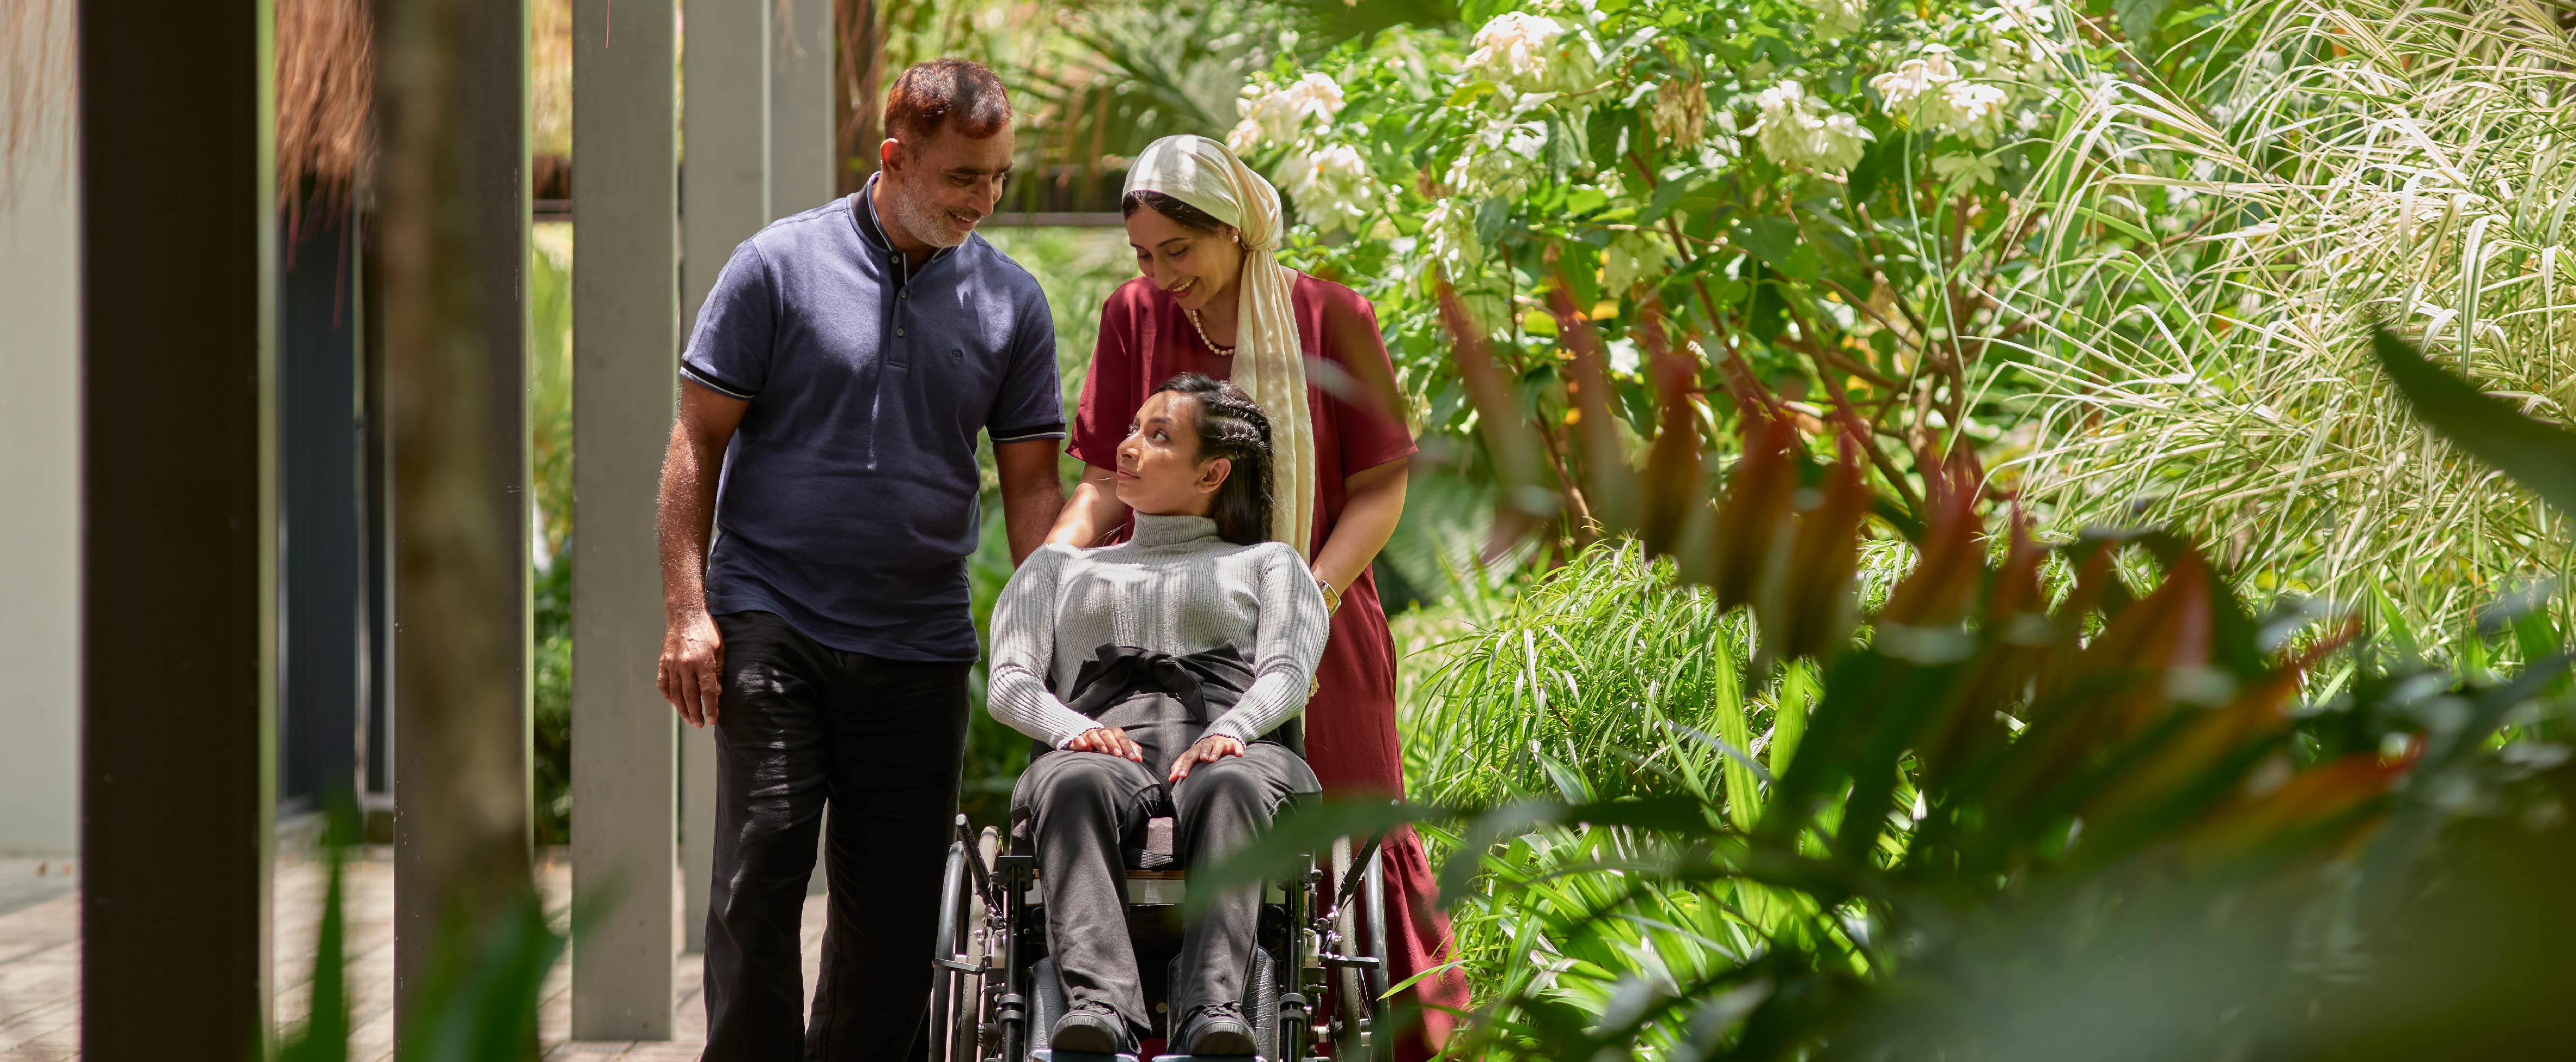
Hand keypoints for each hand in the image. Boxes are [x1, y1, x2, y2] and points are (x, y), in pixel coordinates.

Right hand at [658, 610, 723, 727]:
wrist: (686, 614)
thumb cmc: (707, 631)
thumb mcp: (719, 649)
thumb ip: (718, 671)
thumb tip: (718, 693)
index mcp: (703, 662)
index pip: (707, 691)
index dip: (710, 708)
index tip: (712, 720)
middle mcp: (686, 665)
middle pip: (690, 696)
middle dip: (695, 713)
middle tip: (699, 725)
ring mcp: (672, 664)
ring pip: (675, 693)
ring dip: (681, 709)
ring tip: (688, 719)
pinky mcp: (663, 662)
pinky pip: (663, 684)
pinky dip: (668, 695)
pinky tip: (674, 703)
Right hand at [1067, 726, 1144, 762]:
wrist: (1089, 740)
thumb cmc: (1109, 745)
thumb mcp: (1121, 746)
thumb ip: (1131, 750)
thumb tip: (1139, 759)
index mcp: (1114, 732)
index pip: (1122, 738)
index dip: (1128, 747)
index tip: (1133, 758)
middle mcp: (1102, 732)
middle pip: (1109, 735)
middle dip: (1114, 744)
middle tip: (1118, 754)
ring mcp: (1090, 735)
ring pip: (1094, 735)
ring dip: (1100, 743)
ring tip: (1104, 752)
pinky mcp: (1079, 740)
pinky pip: (1078, 739)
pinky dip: (1080, 742)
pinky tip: (1085, 747)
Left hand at [1168, 734, 1244, 782]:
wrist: (1220, 738)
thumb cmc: (1203, 752)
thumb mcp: (1192, 758)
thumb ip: (1180, 766)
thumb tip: (1170, 778)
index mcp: (1196, 749)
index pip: (1188, 757)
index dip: (1184, 766)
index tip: (1181, 776)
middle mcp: (1207, 745)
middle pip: (1202, 748)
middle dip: (1201, 753)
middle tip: (1201, 760)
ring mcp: (1220, 743)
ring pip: (1217, 746)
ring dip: (1214, 752)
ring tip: (1212, 760)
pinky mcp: (1232, 744)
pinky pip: (1235, 745)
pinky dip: (1237, 749)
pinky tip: (1239, 755)